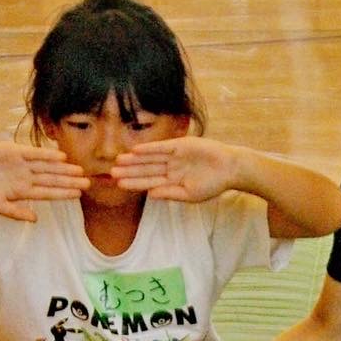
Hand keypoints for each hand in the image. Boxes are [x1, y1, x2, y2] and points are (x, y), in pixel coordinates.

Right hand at [0, 143, 87, 220]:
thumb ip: (16, 212)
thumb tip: (35, 219)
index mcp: (24, 191)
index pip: (49, 193)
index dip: (64, 193)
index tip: (79, 195)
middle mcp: (26, 177)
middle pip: (52, 179)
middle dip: (69, 181)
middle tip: (87, 182)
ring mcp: (22, 164)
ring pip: (47, 167)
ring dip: (63, 168)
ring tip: (79, 170)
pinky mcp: (14, 151)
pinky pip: (34, 153)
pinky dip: (47, 155)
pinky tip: (61, 157)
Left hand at [111, 136, 242, 203]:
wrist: (229, 169)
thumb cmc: (212, 185)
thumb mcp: (190, 194)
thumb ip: (170, 194)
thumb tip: (150, 195)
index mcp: (172, 182)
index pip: (149, 182)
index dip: (134, 183)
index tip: (119, 185)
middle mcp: (170, 168)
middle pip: (145, 170)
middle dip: (129, 171)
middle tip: (111, 172)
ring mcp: (174, 156)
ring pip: (150, 159)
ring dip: (135, 160)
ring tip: (118, 161)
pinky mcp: (180, 145)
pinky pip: (161, 147)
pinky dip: (149, 149)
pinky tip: (135, 151)